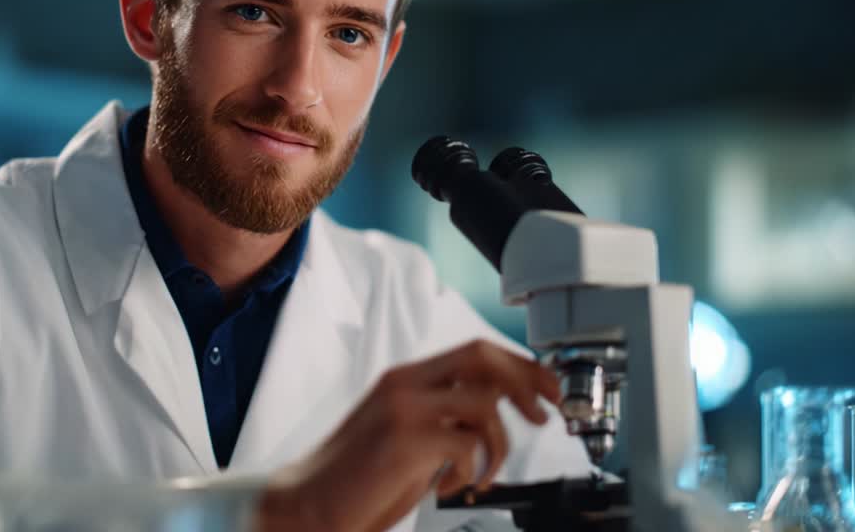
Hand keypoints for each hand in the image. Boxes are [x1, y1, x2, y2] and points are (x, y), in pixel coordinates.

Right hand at [256, 339, 560, 531]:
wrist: (307, 502)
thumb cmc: (356, 478)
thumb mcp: (407, 435)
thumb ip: (444, 417)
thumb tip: (497, 412)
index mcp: (406, 379)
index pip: (476, 351)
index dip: (520, 366)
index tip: (547, 389)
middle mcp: (405, 385)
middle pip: (484, 358)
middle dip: (527, 382)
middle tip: (544, 415)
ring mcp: (404, 409)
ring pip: (484, 404)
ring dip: (499, 447)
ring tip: (481, 474)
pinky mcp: (404, 440)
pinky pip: (466, 444)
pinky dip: (472, 470)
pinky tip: (452, 487)